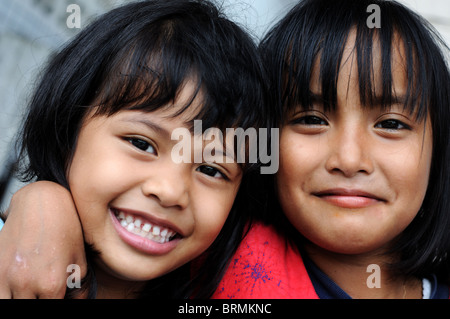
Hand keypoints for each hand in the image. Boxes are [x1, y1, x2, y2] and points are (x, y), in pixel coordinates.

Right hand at [0, 181, 86, 297]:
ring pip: (9, 302)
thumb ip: (78, 290)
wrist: (42, 203)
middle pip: (28, 308)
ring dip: (22, 299)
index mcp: (52, 285)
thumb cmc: (66, 230)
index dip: (57, 304)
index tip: (57, 298)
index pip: (52, 310)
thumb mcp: (80, 261)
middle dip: (39, 302)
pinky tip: (19, 287)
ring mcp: (7, 277)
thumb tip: (75, 302)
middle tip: (46, 293)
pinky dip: (8, 293)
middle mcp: (27, 284)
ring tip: (32, 291)